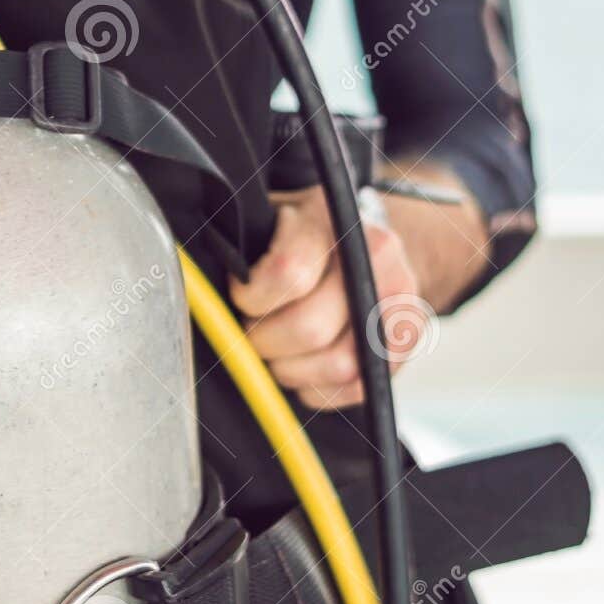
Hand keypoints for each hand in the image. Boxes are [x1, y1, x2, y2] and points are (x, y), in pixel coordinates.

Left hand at [230, 188, 423, 408]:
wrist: (372, 245)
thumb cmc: (305, 235)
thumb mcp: (270, 216)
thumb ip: (242, 243)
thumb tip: (198, 286)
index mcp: (332, 219)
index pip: (287, 273)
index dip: (251, 298)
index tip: (240, 296)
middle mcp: (376, 257)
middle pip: (309, 327)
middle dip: (265, 341)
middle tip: (252, 333)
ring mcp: (400, 300)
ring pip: (336, 364)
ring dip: (291, 369)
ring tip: (276, 351)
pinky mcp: (406, 343)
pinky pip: (355, 387)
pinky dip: (317, 387)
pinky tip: (302, 365)